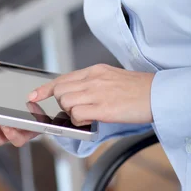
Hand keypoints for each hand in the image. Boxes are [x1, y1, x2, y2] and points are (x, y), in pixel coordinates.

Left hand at [29, 64, 154, 125]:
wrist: (157, 94)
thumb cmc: (137, 89)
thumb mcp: (110, 77)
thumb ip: (92, 82)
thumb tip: (77, 92)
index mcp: (94, 70)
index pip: (62, 78)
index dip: (44, 88)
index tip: (33, 95)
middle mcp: (92, 78)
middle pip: (60, 91)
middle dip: (62, 103)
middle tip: (75, 110)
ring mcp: (97, 92)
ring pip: (66, 102)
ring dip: (71, 112)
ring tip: (86, 114)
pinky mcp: (103, 107)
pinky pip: (77, 114)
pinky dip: (79, 120)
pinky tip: (90, 120)